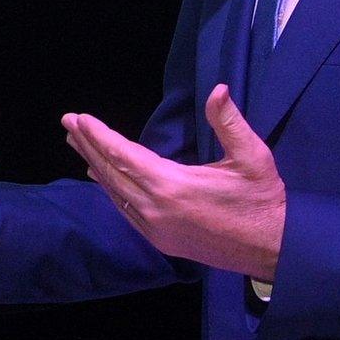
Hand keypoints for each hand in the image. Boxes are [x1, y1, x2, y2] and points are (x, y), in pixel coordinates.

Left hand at [63, 84, 285, 278]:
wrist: (271, 249)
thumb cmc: (262, 200)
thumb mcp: (252, 157)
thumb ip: (229, 123)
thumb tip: (217, 90)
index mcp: (173, 185)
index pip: (123, 154)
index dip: (99, 135)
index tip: (79, 118)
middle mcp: (155, 208)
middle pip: (111, 172)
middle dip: (88, 145)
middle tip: (68, 123)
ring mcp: (154, 227)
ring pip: (114, 192)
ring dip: (94, 165)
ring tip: (77, 143)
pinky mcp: (159, 240)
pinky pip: (124, 209)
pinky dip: (109, 189)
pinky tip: (100, 176)